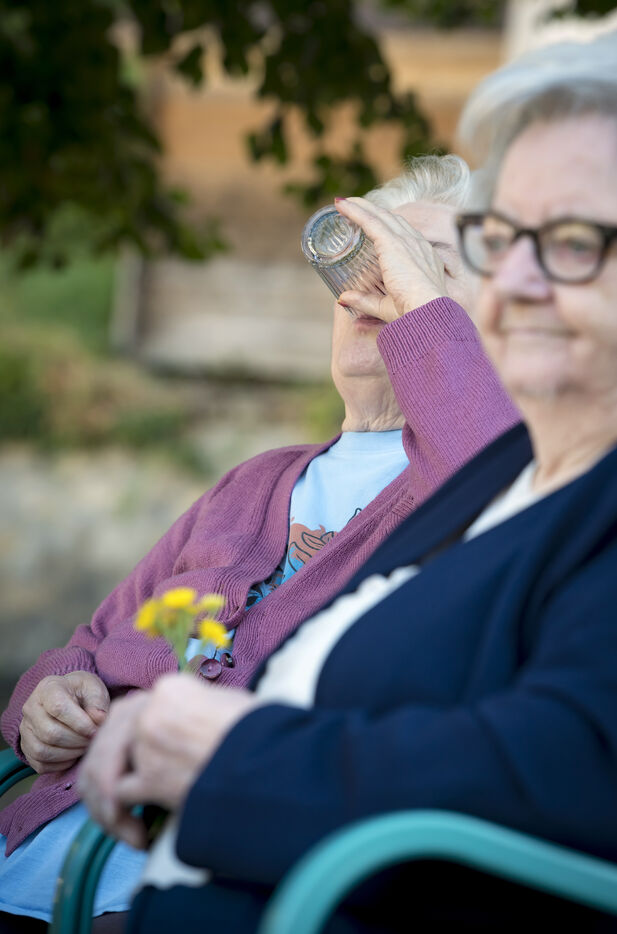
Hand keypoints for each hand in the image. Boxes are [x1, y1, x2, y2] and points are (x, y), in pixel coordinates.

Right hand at [19, 671, 109, 773]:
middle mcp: (31, 708)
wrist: (70, 699)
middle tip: (93, 739)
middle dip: (77, 741)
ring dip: (69, 754)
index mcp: (48, 688)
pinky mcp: (27, 747)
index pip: (58, 707)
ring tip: (85, 746)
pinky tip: (74, 754)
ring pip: (43, 751)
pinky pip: (40, 763)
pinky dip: (61, 764)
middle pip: (50, 733)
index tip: (96, 729)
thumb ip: (98, 702)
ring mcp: (26, 729)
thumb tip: (99, 719)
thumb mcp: (94, 688)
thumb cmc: (83, 693)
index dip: (80, 723)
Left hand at [78, 674, 261, 846]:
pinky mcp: (151, 776)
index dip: (125, 741)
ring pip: (104, 768)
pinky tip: (139, 834)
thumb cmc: (257, 731)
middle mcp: (151, 709)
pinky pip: (117, 798)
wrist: (272, 757)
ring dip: (109, 799)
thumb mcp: (223, 702)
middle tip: (119, 799)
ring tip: (125, 822)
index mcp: (170, 687)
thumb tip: (186, 721)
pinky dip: (122, 820)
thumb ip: (193, 707)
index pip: (129, 711)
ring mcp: (147, 742)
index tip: (132, 763)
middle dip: (108, 770)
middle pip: (109, 738)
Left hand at [334, 196, 447, 320]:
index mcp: (423, 259)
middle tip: (354, 207)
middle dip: (373, 211)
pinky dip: (355, 211)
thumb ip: (364, 300)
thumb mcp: (385, 306)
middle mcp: (417, 245)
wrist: (427, 312)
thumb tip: (343, 297)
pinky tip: (342, 206)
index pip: (405, 236)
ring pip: (380, 217)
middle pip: (392, 220)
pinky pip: (370, 221)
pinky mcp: (393, 243)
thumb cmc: (414, 315)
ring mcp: (406, 242)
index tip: (374, 224)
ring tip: (346, 203)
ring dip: (362, 207)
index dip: (388, 227)